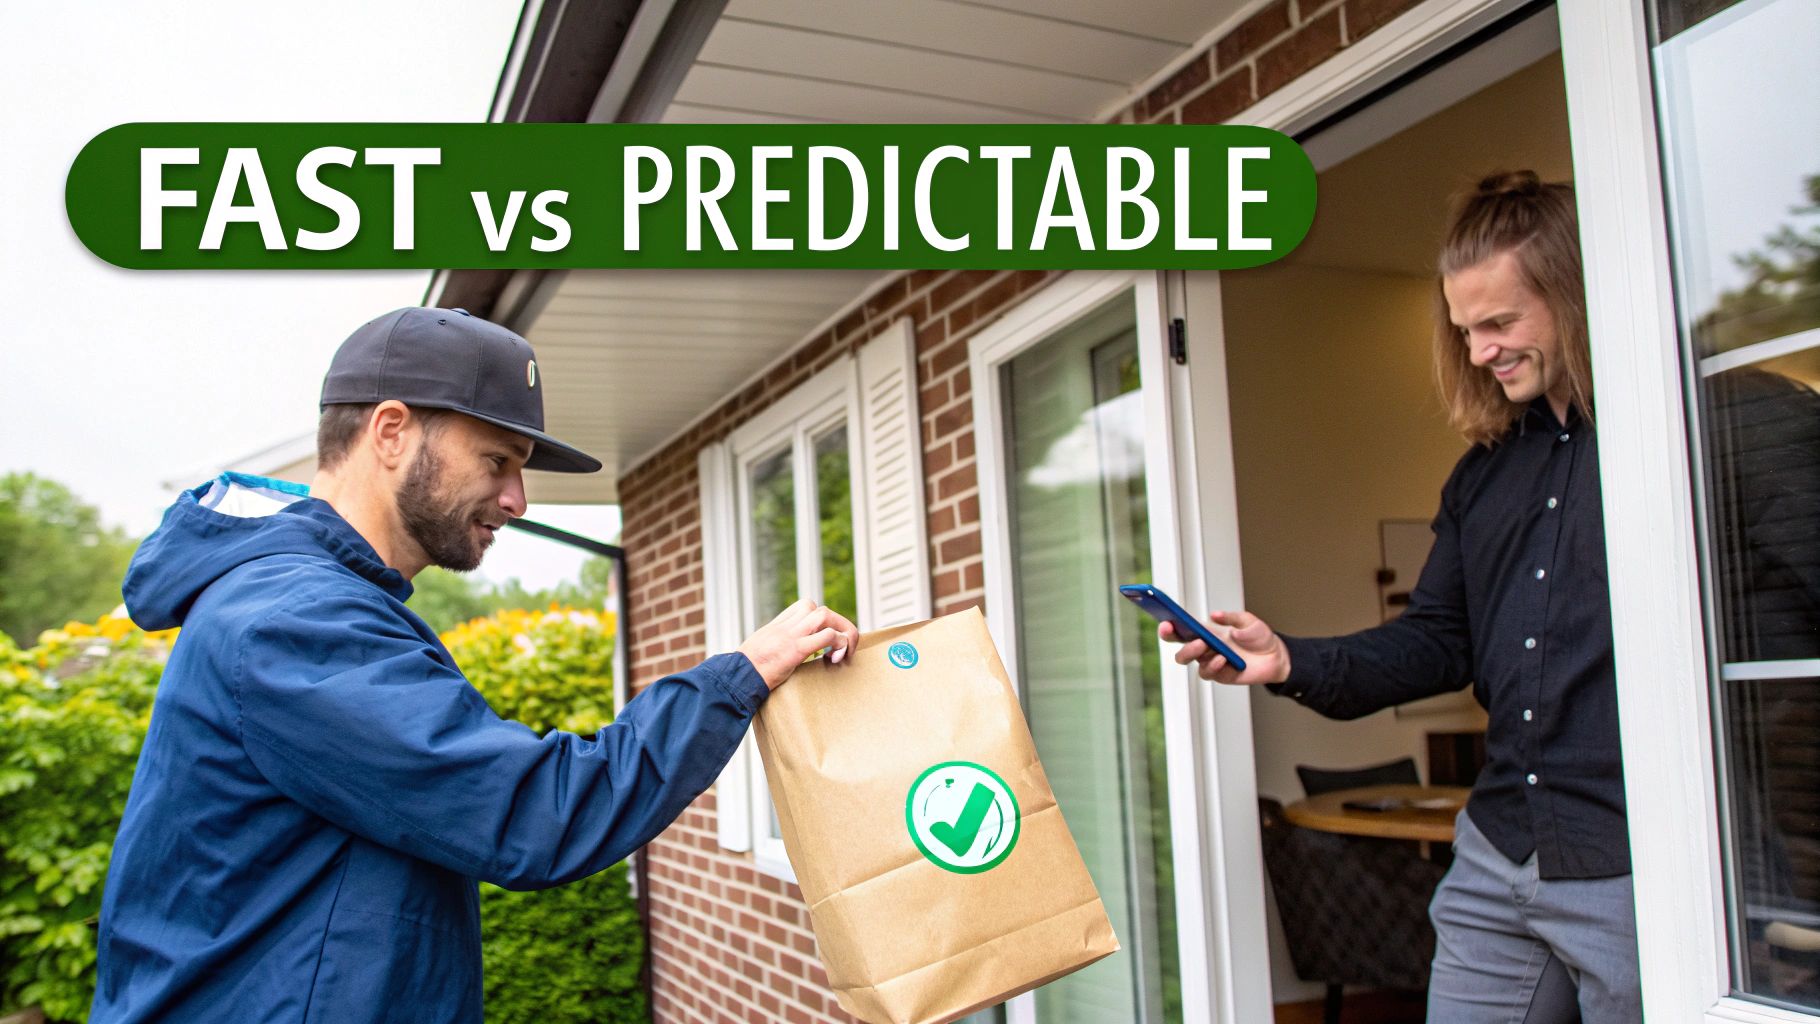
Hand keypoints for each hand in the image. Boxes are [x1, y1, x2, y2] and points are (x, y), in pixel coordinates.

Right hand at [737, 598, 860, 689]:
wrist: (735, 679)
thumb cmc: (745, 672)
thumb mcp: (758, 650)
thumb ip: (772, 646)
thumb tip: (780, 655)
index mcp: (777, 626)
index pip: (805, 607)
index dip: (822, 620)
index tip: (826, 641)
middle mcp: (785, 626)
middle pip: (820, 609)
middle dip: (839, 625)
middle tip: (844, 646)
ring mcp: (790, 636)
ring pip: (825, 615)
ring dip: (842, 632)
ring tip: (842, 653)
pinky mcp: (796, 650)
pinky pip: (827, 636)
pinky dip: (839, 644)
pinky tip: (834, 659)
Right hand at [1159, 609, 1290, 684]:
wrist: (1277, 657)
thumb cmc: (1260, 638)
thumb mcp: (1249, 621)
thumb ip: (1232, 618)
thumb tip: (1214, 616)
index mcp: (1207, 632)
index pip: (1182, 629)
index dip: (1169, 625)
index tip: (1165, 619)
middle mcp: (1205, 648)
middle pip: (1178, 645)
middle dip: (1171, 637)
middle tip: (1173, 629)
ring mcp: (1210, 662)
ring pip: (1187, 660)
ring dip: (1191, 650)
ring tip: (1203, 644)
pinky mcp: (1219, 675)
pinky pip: (1207, 672)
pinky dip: (1212, 664)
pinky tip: (1222, 658)